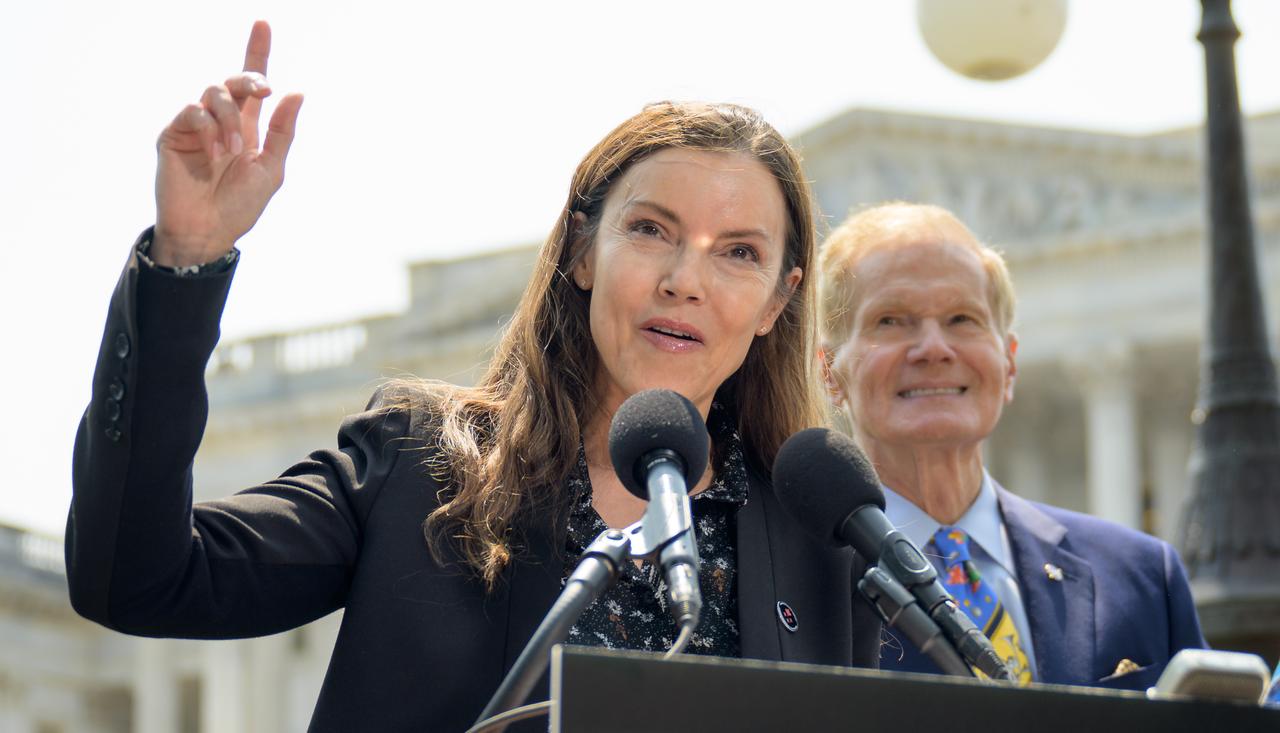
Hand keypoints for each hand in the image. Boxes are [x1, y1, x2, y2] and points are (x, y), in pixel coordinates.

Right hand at [152, 20, 302, 266]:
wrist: (209, 232)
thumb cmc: (240, 206)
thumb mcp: (271, 169)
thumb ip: (283, 132)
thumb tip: (296, 92)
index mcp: (248, 126)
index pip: (252, 84)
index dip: (257, 52)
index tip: (263, 23)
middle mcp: (221, 121)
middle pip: (233, 79)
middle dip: (250, 77)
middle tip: (262, 90)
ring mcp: (196, 126)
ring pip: (213, 93)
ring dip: (230, 119)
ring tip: (235, 151)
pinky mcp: (174, 134)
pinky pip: (191, 112)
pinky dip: (209, 129)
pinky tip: (215, 153)